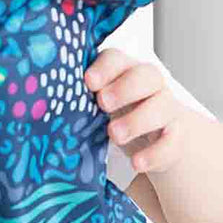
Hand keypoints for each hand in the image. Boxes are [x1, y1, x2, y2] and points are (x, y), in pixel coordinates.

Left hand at [85, 48, 187, 173]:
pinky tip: (136, 163)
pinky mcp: (175, 136)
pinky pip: (173, 142)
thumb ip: (80, 96)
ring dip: (138, 120)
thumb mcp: (96, 101)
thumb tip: (46, 101)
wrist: (147, 137)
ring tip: (114, 135)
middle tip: (103, 104)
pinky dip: (155, 153)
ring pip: (163, 106)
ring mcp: (166, 108)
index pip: (117, 59)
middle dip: (125, 88)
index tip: (88, 82)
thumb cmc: (112, 112)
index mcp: (123, 70)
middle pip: (147, 75)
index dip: (104, 68)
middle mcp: (149, 84)